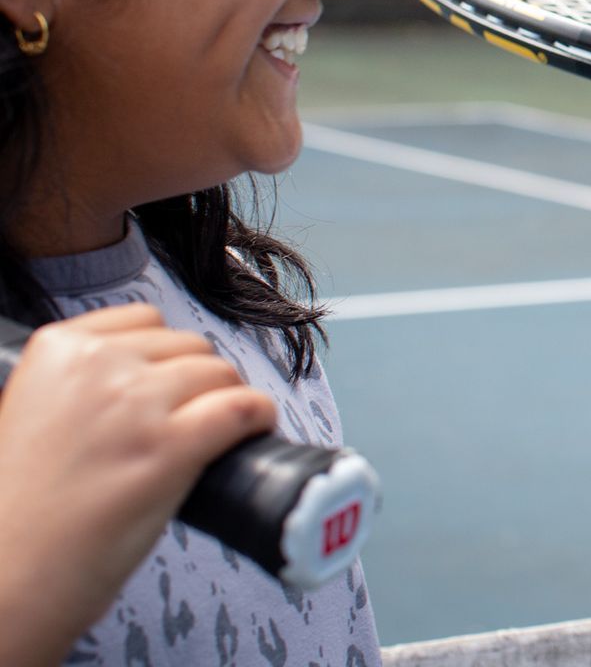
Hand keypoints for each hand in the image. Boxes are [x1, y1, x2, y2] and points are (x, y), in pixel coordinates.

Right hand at [0, 304, 277, 663]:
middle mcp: (97, 365)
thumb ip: (80, 385)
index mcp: (58, 349)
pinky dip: (257, 419)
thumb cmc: (19, 512)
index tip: (168, 386)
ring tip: (209, 438)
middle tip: (184, 424)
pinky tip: (250, 433)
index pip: (146, 322)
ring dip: (225, 404)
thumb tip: (141, 377)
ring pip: (221, 374)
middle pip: (190, 347)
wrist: (5, 577)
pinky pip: (243, 408)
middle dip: (196, 385)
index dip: (166, 359)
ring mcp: (135, 403)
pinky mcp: (169, 445)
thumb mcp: (31, 416)